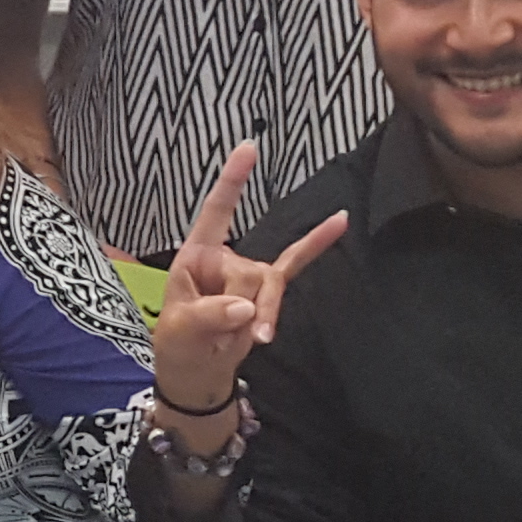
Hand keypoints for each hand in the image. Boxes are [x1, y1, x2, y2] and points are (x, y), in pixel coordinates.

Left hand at [151, 142, 347, 420]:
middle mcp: (225, 257)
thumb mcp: (181, 332)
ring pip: (272, 285)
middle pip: (249, 271)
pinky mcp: (269, 289)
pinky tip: (342, 221)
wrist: (198, 372)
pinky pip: (296, 266)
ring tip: (246, 341)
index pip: (214, 212)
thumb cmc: (180, 345)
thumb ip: (209, 316)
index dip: (230, 181)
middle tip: (222, 335)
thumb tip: (246, 308)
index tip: (247, 148)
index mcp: (195, 256)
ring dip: (263, 318)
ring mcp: (250, 272)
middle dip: (241, 308)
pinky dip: (317, 245)